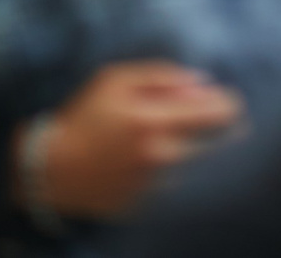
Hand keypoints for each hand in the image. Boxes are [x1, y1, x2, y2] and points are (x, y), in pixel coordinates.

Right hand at [21, 62, 241, 219]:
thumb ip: (164, 75)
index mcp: (156, 121)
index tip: (225, 100)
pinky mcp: (150, 203)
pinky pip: (179, 184)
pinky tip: (156, 161)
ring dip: (199, 150)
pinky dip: (177, 171)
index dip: (229, 102)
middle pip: (222, 142)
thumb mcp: (116, 80)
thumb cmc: (83, 117)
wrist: (51, 170)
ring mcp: (158, 184)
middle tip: (210, 119)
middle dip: (222, 127)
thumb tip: (204, 81)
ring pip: (201, 165)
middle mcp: (163, 156)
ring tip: (175, 139)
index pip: (221, 112)